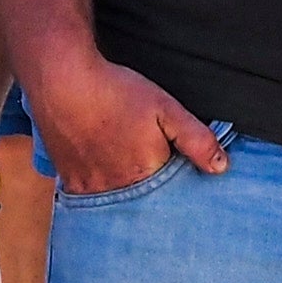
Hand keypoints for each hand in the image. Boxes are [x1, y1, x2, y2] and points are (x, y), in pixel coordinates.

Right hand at [25, 47, 226, 196]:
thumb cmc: (113, 91)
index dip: (178, 184)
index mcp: (145, 175)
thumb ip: (196, 139)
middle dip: (154, 194)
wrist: (60, 79)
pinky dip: (103, 189)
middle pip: (145, 203)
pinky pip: (92, 198)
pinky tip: (105, 169)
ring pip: (118, 202)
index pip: (173, 196)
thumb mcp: (165, 108)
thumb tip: (221, 167)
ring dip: (127, 192)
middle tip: (150, 165)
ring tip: (127, 166)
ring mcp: (90, 188)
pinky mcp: (70, 181)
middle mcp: (117, 189)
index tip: (179, 171)